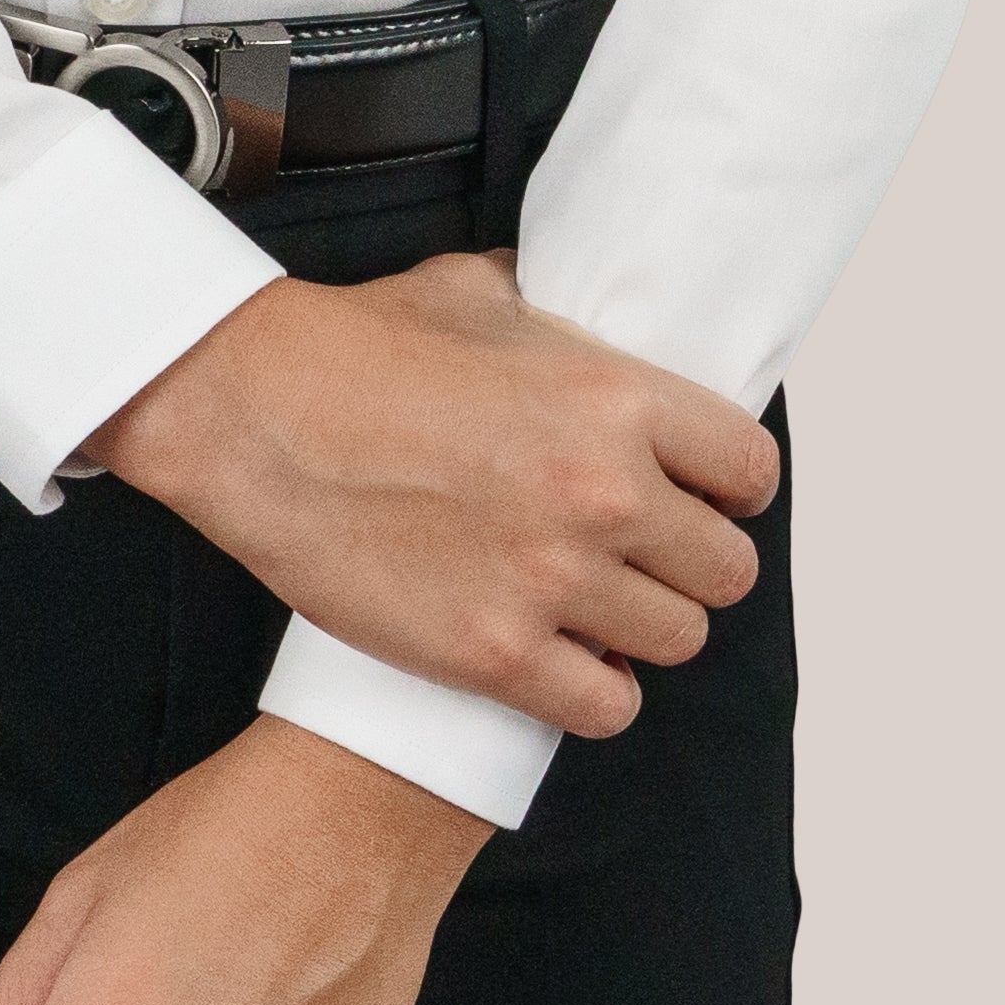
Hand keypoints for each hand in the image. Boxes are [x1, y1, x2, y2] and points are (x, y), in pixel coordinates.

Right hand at [81, 253, 777, 738]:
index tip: (700, 495)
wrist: (253, 416)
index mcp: (616, 400)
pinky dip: (594, 692)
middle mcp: (604, 496)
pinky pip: (607, 708)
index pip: (750, 470)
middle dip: (690, 564)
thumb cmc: (353, 350)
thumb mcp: (478, 295)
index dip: (728, 488)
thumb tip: (574, 313)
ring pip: (678, 641)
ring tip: (593, 607)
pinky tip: (561, 661)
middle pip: (727, 570)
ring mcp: (553, 582)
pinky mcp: (495, 654)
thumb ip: (554, 318)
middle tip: (640, 556)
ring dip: (643, 628)